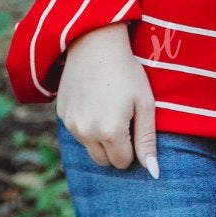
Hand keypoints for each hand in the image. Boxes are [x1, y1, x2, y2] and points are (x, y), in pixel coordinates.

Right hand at [56, 23, 158, 174]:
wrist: (95, 43)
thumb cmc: (127, 71)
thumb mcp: (144, 103)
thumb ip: (147, 140)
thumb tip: (154, 173)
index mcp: (110, 131)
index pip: (124, 162)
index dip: (133, 147)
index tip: (135, 124)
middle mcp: (86, 133)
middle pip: (105, 161)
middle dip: (116, 148)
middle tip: (124, 119)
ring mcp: (71, 125)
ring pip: (90, 149)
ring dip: (100, 138)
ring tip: (109, 107)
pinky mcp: (61, 115)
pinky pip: (77, 132)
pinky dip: (87, 125)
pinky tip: (94, 101)